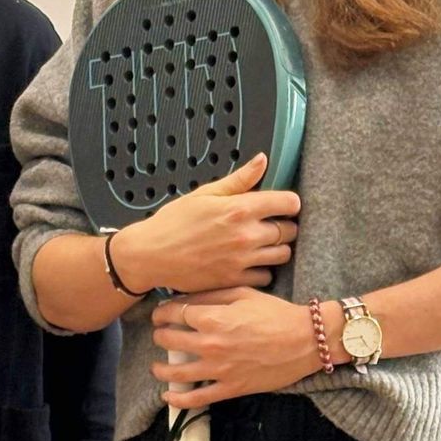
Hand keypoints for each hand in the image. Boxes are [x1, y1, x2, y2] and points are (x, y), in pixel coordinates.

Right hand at [112, 153, 298, 295]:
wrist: (151, 255)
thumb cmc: (173, 222)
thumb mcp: (204, 194)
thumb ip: (239, 180)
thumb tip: (263, 160)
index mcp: (240, 209)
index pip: (289, 203)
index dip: (289, 202)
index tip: (283, 204)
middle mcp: (246, 235)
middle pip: (290, 230)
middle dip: (284, 225)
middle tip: (270, 224)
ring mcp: (242, 260)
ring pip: (282, 255)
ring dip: (276, 248)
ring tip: (261, 243)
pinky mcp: (235, 280)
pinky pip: (266, 276)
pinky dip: (262, 270)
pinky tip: (249, 262)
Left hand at [151, 287, 321, 406]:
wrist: (305, 340)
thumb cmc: (276, 313)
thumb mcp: (243, 293)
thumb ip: (211, 295)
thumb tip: (183, 299)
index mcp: (213, 318)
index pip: (173, 314)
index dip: (162, 312)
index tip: (160, 313)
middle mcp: (211, 345)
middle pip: (169, 340)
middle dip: (160, 335)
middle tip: (161, 334)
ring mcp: (219, 370)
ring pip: (176, 372)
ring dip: (160, 368)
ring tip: (157, 366)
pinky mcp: (230, 388)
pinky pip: (197, 398)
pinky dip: (178, 399)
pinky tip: (168, 396)